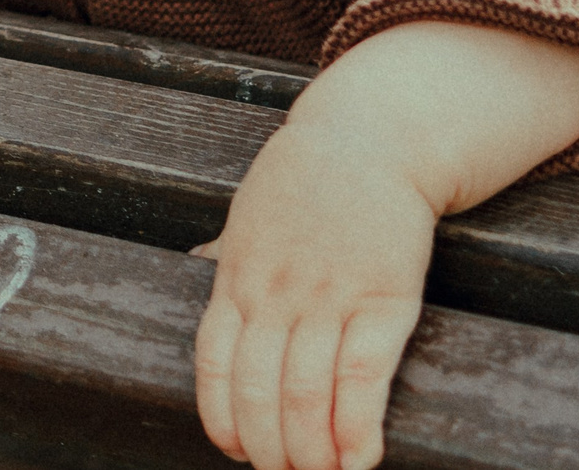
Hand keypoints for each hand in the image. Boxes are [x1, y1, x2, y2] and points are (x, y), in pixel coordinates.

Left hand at [191, 121, 434, 469]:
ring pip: (307, 393)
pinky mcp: (383, 298)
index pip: (214, 364)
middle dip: (268, 449)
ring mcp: (328, 296)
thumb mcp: (246, 217)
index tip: (233, 450)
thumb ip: (227, 255)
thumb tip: (194, 264)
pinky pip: (363, 374)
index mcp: (236, 278)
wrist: (368, 141)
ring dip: (311, 453)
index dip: (221, 418)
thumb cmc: (304, 183)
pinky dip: (358, 427)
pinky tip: (360, 460)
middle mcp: (275, 293)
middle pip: (258, 391)